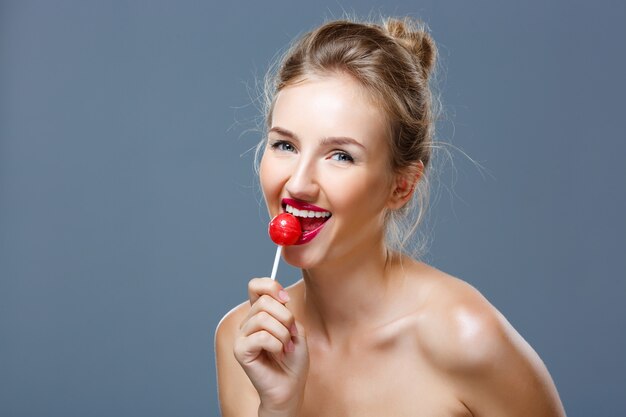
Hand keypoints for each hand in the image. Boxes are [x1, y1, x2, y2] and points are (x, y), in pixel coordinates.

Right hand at [234, 278, 308, 413]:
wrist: (290, 386)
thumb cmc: (293, 360)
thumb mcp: (295, 328)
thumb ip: (285, 310)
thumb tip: (278, 297)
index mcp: (260, 313)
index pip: (256, 286)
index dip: (271, 286)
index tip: (285, 299)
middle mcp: (248, 322)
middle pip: (264, 302)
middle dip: (285, 317)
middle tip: (291, 334)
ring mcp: (242, 336)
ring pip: (263, 319)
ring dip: (283, 334)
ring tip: (285, 347)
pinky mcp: (240, 350)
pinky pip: (261, 336)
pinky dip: (276, 345)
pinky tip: (278, 353)